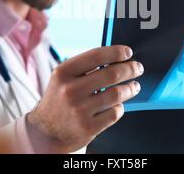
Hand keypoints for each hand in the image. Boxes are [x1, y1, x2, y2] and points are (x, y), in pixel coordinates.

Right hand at [26, 45, 143, 152]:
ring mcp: (79, 110)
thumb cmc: (59, 100)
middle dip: (130, 69)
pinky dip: (120, 107)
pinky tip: (119, 104)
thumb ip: (85, 67)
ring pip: (116, 94)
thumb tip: (116, 58)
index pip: (96, 56)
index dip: (116, 52)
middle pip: (111, 74)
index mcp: (63, 73)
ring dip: (130, 88)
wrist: (45, 132)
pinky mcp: (88, 127)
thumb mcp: (63, 78)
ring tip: (134, 86)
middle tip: (137, 68)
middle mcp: (70, 90)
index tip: (128, 52)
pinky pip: (114, 113)